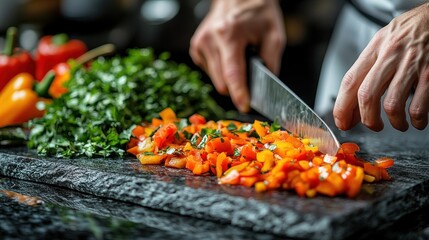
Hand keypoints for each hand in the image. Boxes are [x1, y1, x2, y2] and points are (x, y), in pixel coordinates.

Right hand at [190, 0, 285, 111]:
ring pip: (216, 81)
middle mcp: (210, 40)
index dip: (240, 94)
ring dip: (229, 79)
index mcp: (229, 35)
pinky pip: (210, 72)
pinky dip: (221, 71)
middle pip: (222, 83)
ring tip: (239, 58)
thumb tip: (266, 87)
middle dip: (238, 87)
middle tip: (251, 77)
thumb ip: (271, 62)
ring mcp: (200, 44)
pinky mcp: (196, 48)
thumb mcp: (274, 34)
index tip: (245, 106)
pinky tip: (228, 56)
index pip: (233, 74)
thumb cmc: (257, 11)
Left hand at [333, 3, 428, 131]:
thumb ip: (369, 68)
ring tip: (398, 124)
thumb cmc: (410, 30)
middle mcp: (390, 56)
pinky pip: (419, 105)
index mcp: (375, 49)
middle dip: (366, 119)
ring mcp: (412, 64)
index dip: (342, 108)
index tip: (343, 122)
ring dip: (394, 122)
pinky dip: (416, 119)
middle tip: (372, 126)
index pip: (350, 82)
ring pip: (392, 104)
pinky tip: (416, 119)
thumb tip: (355, 101)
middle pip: (366, 96)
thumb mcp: (383, 41)